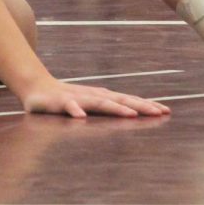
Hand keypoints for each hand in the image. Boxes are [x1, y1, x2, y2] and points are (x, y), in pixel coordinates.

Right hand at [22, 78, 171, 118]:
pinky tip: (81, 117)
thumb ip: (109, 107)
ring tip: (131, 114)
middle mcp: (93, 96)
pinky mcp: (59, 102)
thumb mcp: (90, 103)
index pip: (128, 100)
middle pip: (119, 100)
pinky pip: (68, 106)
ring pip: (99, 102)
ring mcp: (77, 98)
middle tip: (158, 112)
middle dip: (139, 106)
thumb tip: (135, 112)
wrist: (37, 87)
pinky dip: (75, 110)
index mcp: (102, 97)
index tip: (166, 111)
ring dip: (115, 108)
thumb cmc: (67, 99)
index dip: (146, 105)